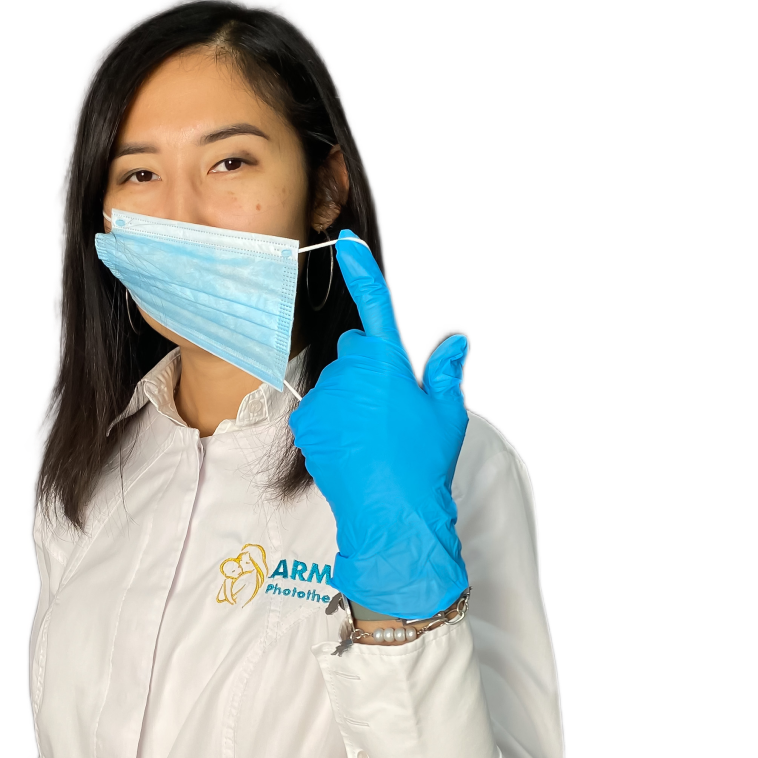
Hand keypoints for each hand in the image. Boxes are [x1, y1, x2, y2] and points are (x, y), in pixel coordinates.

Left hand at [288, 230, 469, 618]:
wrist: (390, 514)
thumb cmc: (424, 464)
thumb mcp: (447, 414)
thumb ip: (446, 371)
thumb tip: (452, 339)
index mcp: (388, 362)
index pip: (374, 306)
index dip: (361, 271)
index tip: (347, 243)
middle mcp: (351, 371)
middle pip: (354, 353)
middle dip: (368, 369)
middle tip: (391, 409)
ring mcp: (324, 397)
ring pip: (335, 384)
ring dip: (349, 399)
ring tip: (372, 437)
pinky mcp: (305, 421)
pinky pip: (317, 409)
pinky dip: (330, 422)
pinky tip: (351, 447)